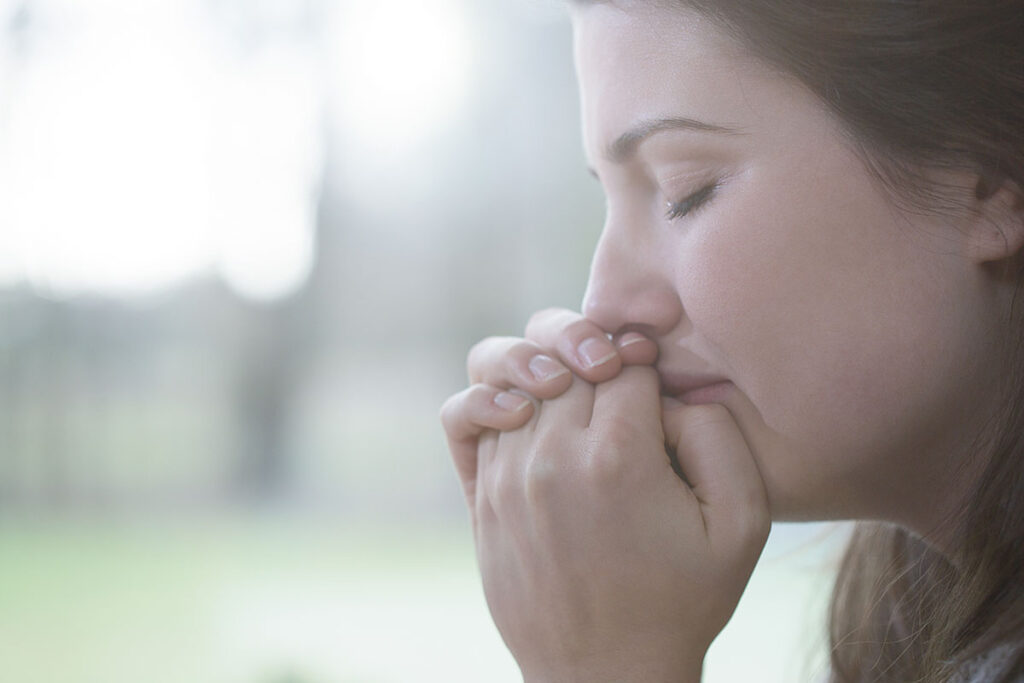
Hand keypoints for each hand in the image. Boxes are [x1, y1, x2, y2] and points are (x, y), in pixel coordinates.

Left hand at [467, 366, 768, 682]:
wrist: (606, 673)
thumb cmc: (683, 599)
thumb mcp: (740, 523)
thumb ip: (718, 437)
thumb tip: (671, 393)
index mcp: (618, 458)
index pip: (623, 360)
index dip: (643, 355)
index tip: (653, 372)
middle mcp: (552, 459)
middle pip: (565, 355)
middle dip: (596, 352)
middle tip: (617, 374)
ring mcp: (507, 478)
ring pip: (510, 373)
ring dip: (544, 366)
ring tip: (574, 385)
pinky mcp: (481, 499)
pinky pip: (464, 417)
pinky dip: (487, 396)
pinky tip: (519, 409)